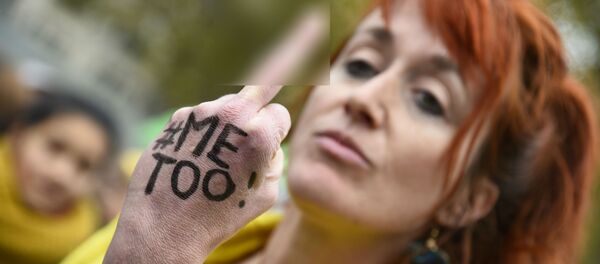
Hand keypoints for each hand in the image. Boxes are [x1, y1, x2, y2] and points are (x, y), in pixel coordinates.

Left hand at [104, 8, 324, 263]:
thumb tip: (269, 139)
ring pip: (226, 105)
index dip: (277, 130)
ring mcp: (200, 113)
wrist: (165, 227)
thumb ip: (274, 158)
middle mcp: (230, 115)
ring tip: (215, 159)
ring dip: (228, 122)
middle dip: (257, 112)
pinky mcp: (177, 119)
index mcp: (259, 134)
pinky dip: (203, 132)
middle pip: (256, 93)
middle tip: (249, 135)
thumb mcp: (266, 194)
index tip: (269, 143)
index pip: (280, 112)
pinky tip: (195, 159)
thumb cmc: (219, 217)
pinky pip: (200, 117)